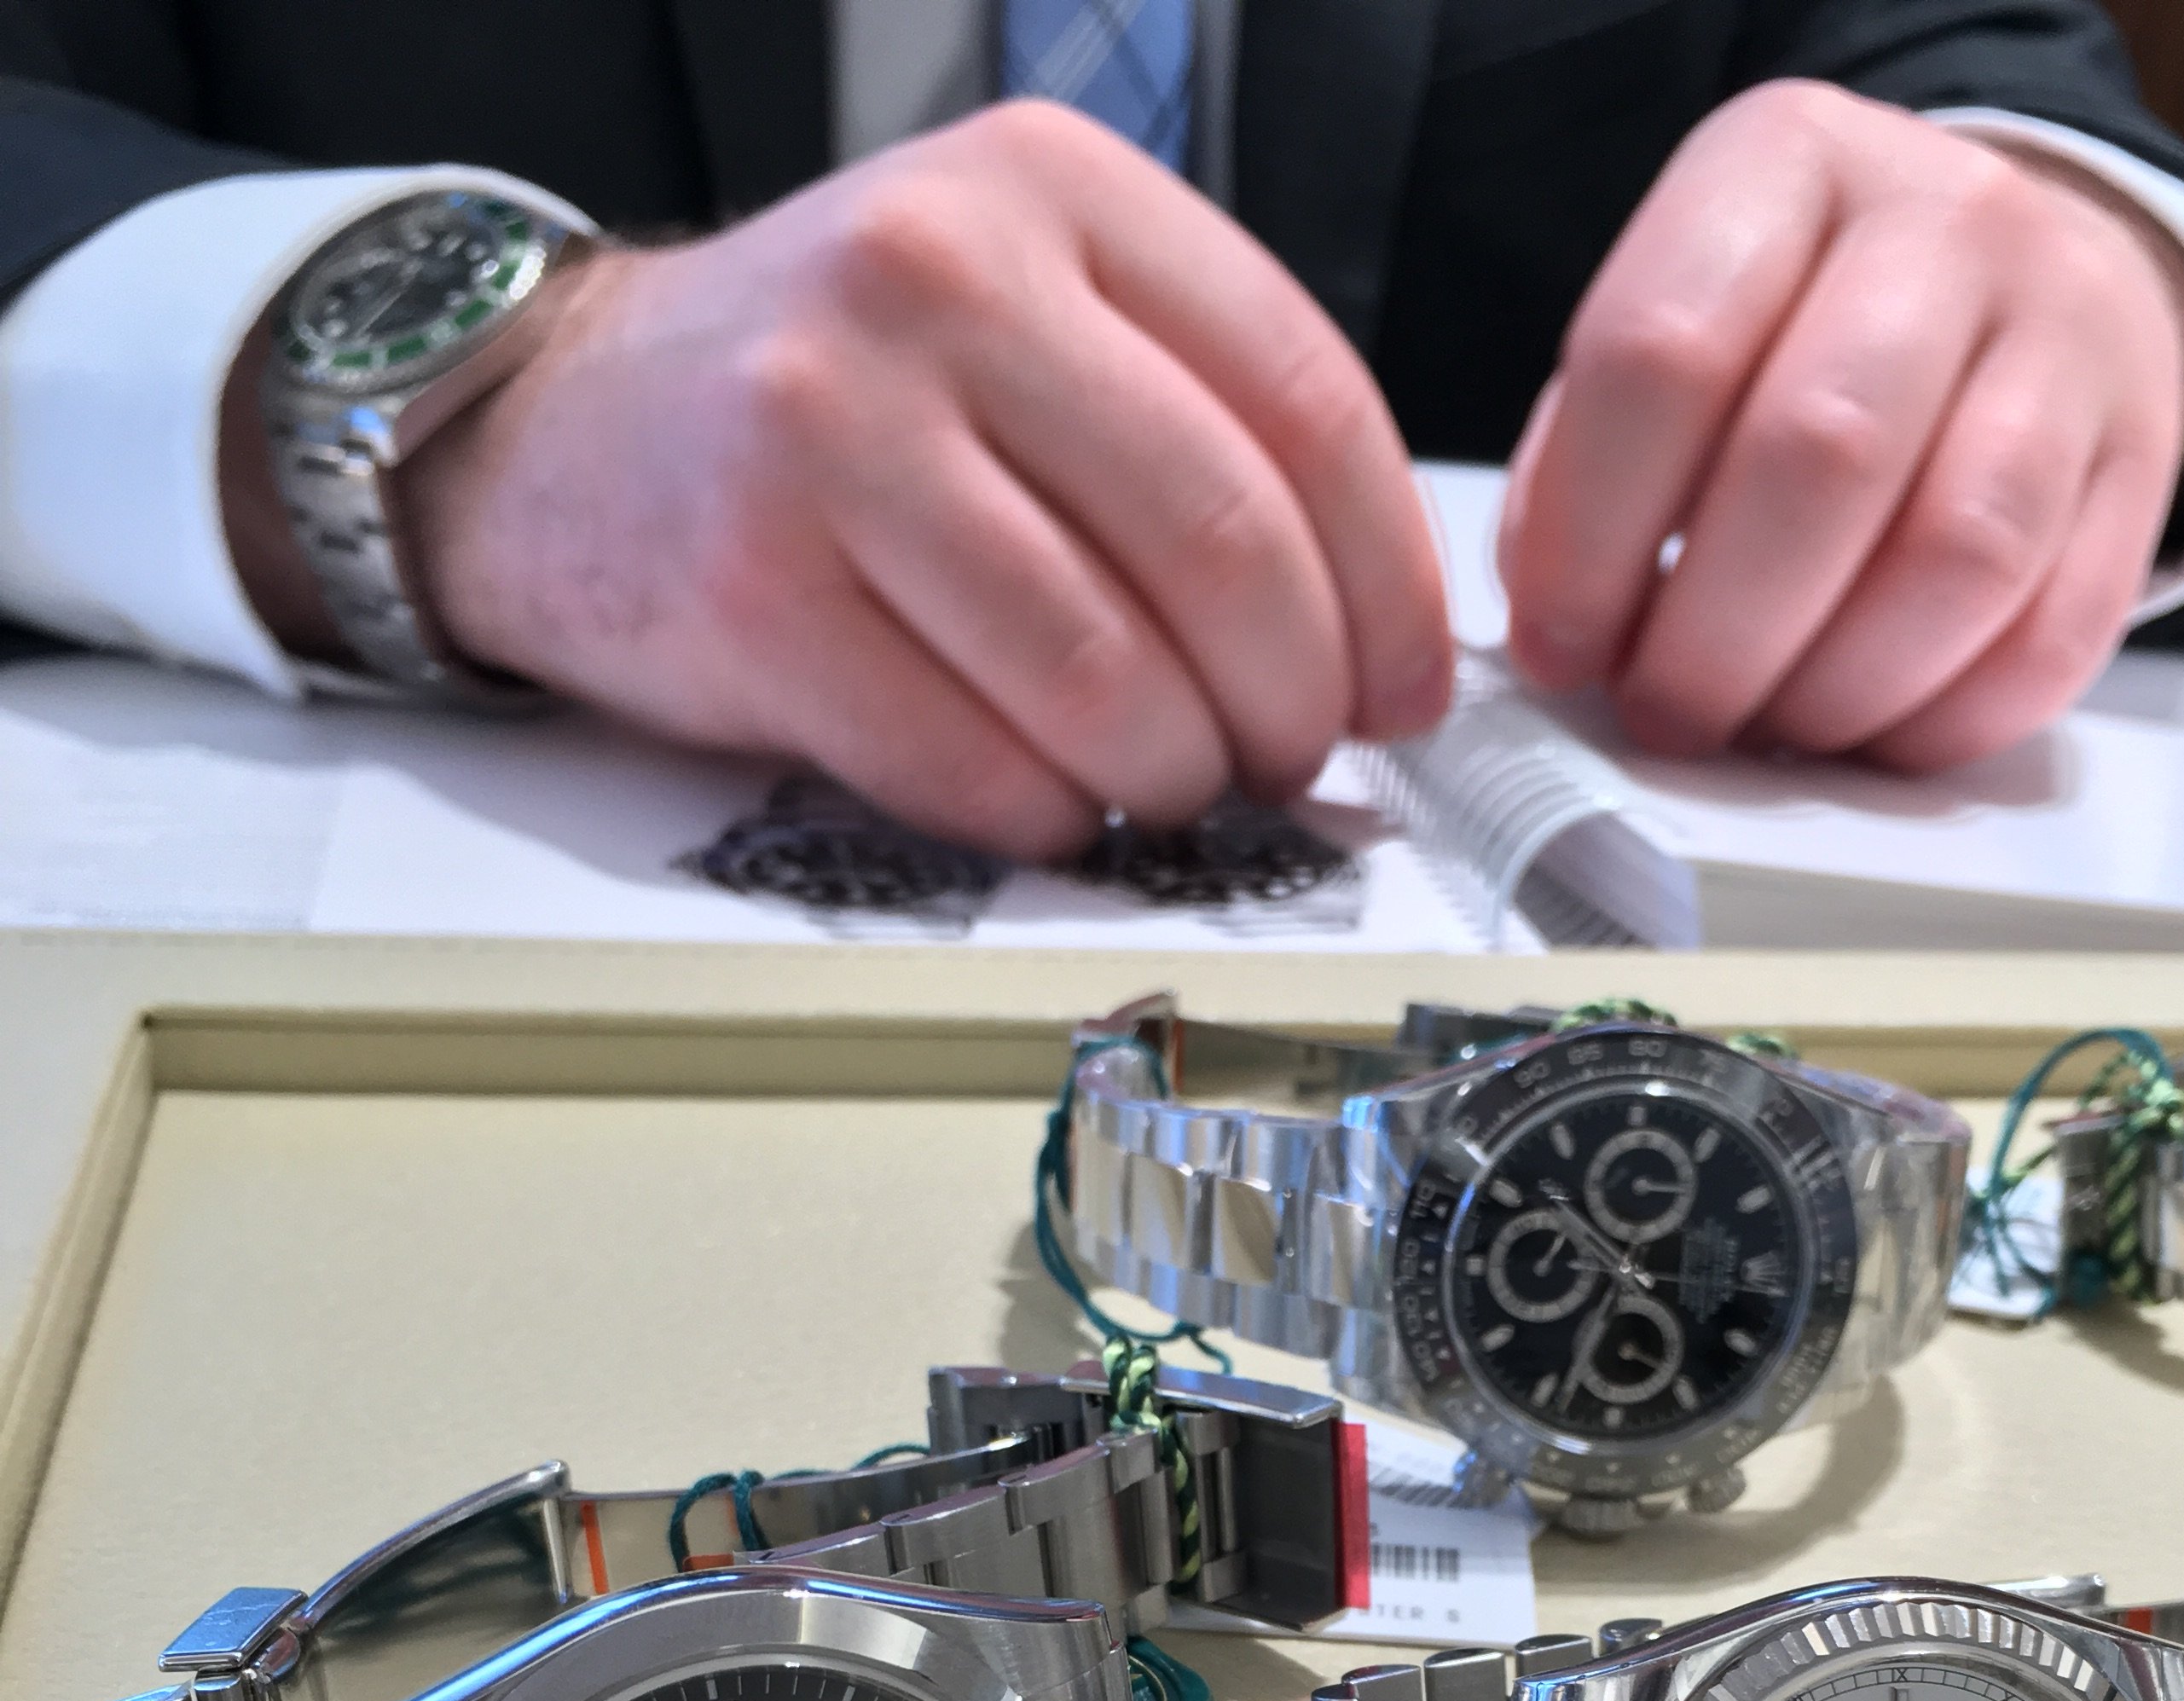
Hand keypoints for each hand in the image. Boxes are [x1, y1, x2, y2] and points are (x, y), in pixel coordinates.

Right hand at [368, 104, 1448, 857]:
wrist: (567, 431)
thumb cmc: (835, 402)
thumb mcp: (1026, 315)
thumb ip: (1194, 420)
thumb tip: (1376, 639)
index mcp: (1047, 190)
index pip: (1304, 398)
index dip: (1387, 582)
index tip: (1403, 687)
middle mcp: (936, 278)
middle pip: (1221, 545)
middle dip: (1290, 700)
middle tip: (1289, 758)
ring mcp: (829, 430)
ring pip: (1106, 675)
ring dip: (1173, 777)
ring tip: (1168, 781)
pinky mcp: (754, 590)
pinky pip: (975, 765)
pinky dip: (1047, 816)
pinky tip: (1047, 796)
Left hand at [1499, 82, 2183, 773]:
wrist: (2022, 285)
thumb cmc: (1801, 336)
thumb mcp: (1679, 336)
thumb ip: (1589, 471)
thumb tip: (1564, 639)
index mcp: (1789, 164)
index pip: (1665, 351)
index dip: (1590, 537)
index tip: (1560, 651)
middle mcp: (1947, 222)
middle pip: (1820, 456)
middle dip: (1716, 638)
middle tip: (1667, 716)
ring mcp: (2069, 336)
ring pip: (1957, 557)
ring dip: (1835, 693)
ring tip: (1770, 729)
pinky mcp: (2142, 464)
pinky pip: (2049, 638)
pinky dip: (1940, 723)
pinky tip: (1868, 734)